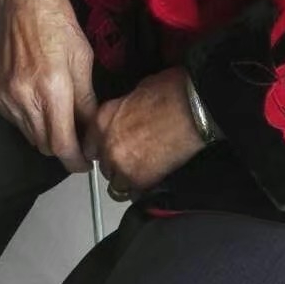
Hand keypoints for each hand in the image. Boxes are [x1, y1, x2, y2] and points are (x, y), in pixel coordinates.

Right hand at [0, 0, 97, 173]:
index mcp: (52, 88)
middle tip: (77, 134)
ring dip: (44, 132)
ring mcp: (3, 94)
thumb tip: (92, 132)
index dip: (75, 161)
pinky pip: (11, 119)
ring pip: (27, 134)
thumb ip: (86, 101)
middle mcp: (23, 96)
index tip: (85, 163)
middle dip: (62, 146)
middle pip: (44, 145)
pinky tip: (36, 98)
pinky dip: (26, 118)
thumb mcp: (83, 59)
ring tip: (57, 113)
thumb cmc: (57, 22)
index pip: (62, 144)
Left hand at [83, 68, 203, 197]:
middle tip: (132, 157)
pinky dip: (142, 189)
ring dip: (126, 179)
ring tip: (143, 171)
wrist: (196, 108)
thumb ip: (124, 108)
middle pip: (102, 164)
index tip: (109, 148)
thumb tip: (126, 115)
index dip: (102, 146)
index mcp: (104, 118)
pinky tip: (153, 178)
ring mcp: (122, 164)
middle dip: (115, 162)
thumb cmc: (174, 92)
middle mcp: (107, 143)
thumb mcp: (139, 89)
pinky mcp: (141, 180)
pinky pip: (134, 194)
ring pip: (115, 184)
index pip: (89, 143)